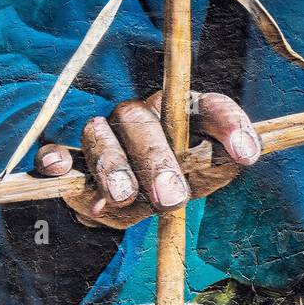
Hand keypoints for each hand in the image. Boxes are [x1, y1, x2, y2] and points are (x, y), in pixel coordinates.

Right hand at [34, 91, 260, 229]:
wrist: (126, 196)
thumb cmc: (175, 178)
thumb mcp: (203, 176)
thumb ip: (220, 165)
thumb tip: (240, 156)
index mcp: (182, 112)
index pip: (208, 107)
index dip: (229, 126)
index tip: (248, 155)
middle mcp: (140, 115)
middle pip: (144, 123)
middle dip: (158, 161)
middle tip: (173, 197)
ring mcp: (103, 132)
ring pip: (100, 135)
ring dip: (112, 167)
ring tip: (125, 197)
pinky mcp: (69, 157)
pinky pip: (56, 150)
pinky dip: (55, 157)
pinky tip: (58, 168)